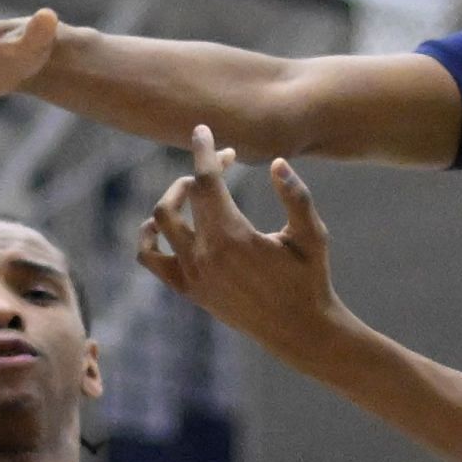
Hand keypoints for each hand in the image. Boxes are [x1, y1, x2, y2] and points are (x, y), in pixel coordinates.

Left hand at [137, 126, 344, 362]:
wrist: (298, 330)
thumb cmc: (310, 279)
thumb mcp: (312, 235)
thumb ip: (296, 196)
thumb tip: (275, 162)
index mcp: (234, 237)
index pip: (206, 182)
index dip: (203, 151)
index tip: (202, 130)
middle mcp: (205, 256)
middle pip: (182, 197)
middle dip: (196, 174)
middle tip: (219, 167)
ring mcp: (192, 275)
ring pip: (159, 224)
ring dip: (171, 200)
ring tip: (192, 192)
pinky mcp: (188, 290)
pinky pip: (150, 259)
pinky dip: (150, 237)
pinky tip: (165, 226)